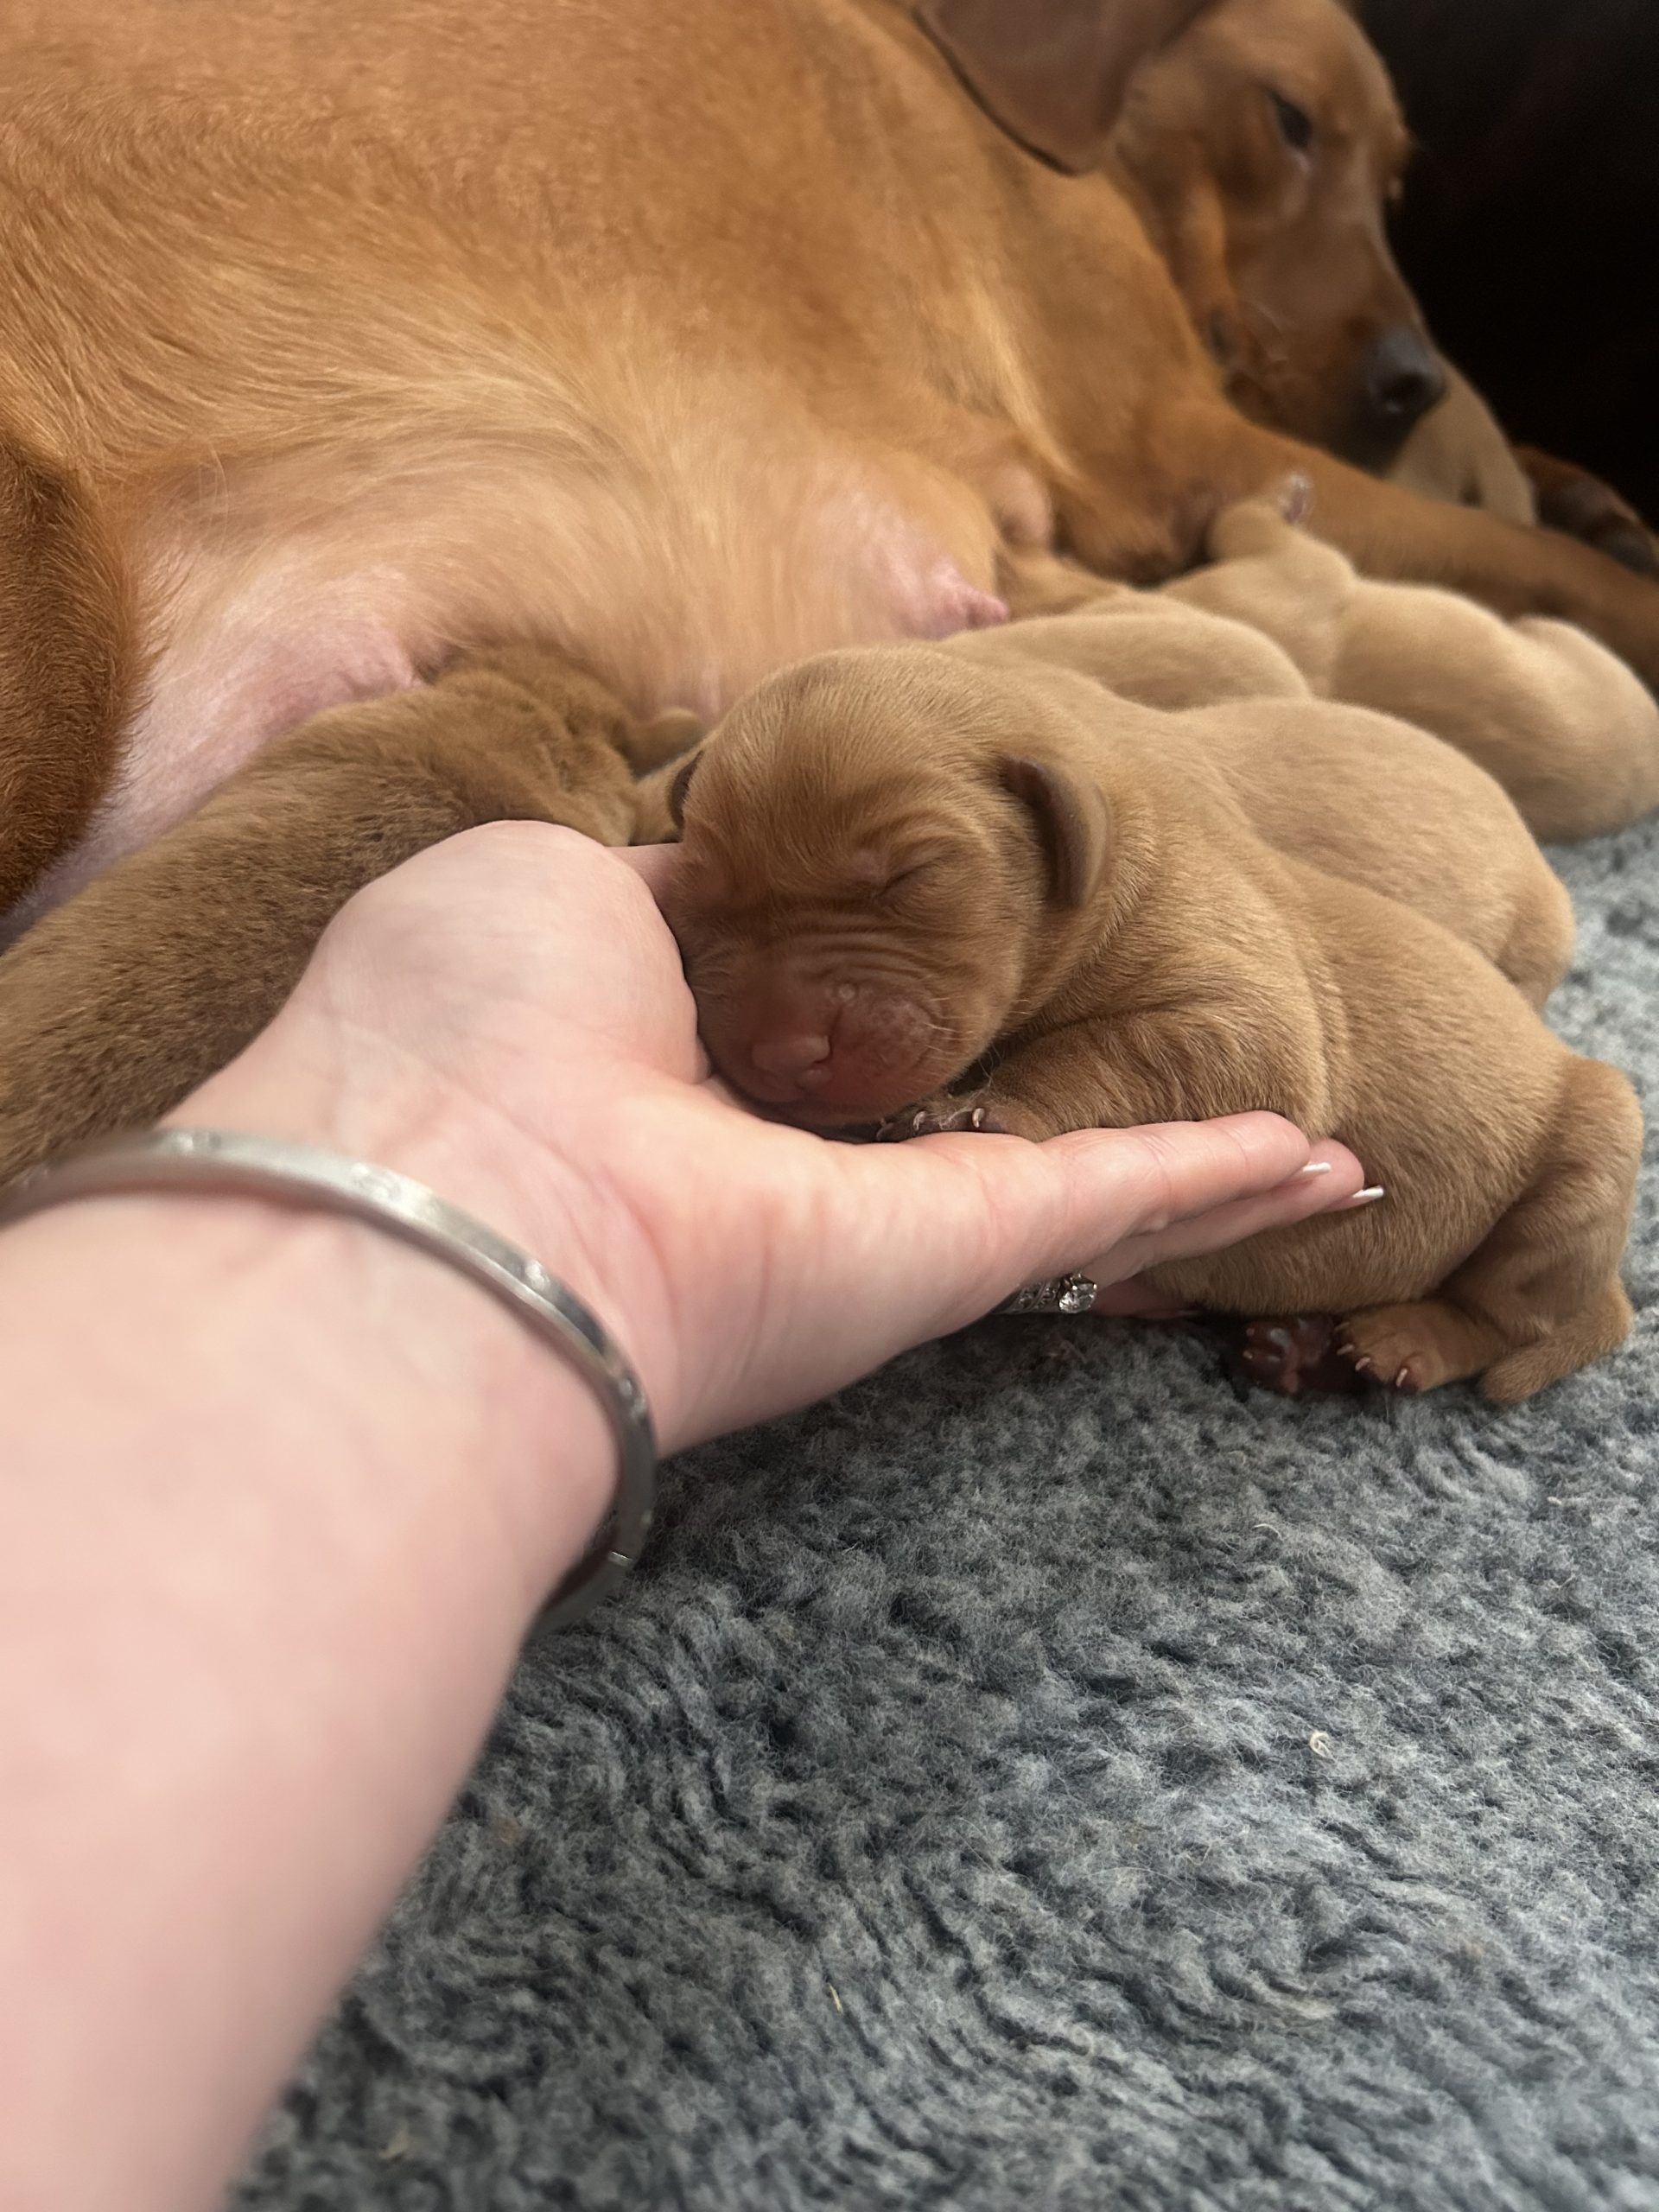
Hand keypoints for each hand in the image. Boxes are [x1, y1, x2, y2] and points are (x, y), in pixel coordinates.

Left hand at [214, 824, 1367, 1452]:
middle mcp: (785, 1160)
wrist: (454, 1197)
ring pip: (1067, 1176)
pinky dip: (1216, 1180)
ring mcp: (875, 1218)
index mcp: (668, 1059)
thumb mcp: (542, 883)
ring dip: (1188, 1164)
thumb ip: (658, 886)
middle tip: (1182, 1079)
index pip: (819, 1014)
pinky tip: (1318, 1167)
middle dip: (1063, 1099)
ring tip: (1307, 1149)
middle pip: (966, 1115)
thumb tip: (725, 890)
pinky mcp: (946, 1255)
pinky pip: (1103, 1198)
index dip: (899, 976)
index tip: (973, 955)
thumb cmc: (456, 1026)